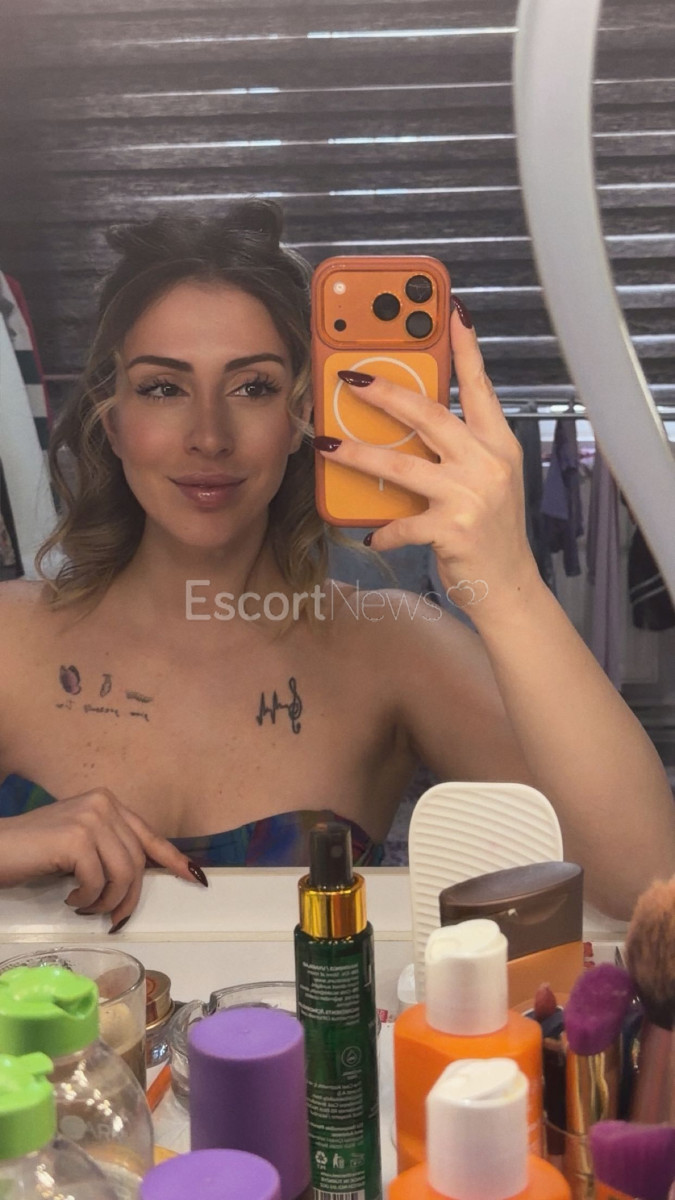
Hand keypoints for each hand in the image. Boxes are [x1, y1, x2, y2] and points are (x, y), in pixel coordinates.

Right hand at [0, 788, 205, 929]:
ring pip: (124, 874)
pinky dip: (87, 899)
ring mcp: (91, 818)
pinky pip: (98, 881)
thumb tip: (138, 878)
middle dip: (129, 897)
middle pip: (138, 861)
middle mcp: (103, 804)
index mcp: (107, 802)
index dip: (174, 859)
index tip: (195, 877)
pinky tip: (70, 898)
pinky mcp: (77, 837)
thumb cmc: (32, 852)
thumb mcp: (78, 844)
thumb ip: (108, 849)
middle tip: (113, 918)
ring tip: (86, 907)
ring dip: (107, 901)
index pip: (149, 834)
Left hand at [314, 300, 538, 614]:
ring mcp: (470, 496)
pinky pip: (403, 523)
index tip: (453, 314)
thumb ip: (459, 451)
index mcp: (498, 445)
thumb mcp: (487, 481)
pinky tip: (370, 532)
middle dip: (385, 393)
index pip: (481, 388)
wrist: (509, 586)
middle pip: (429, 416)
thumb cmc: (490, 532)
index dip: (467, 350)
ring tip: (328, 443)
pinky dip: (383, 529)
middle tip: (351, 378)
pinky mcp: (452, 529)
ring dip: (359, 454)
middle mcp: (488, 464)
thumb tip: (411, 424)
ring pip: (402, 465)